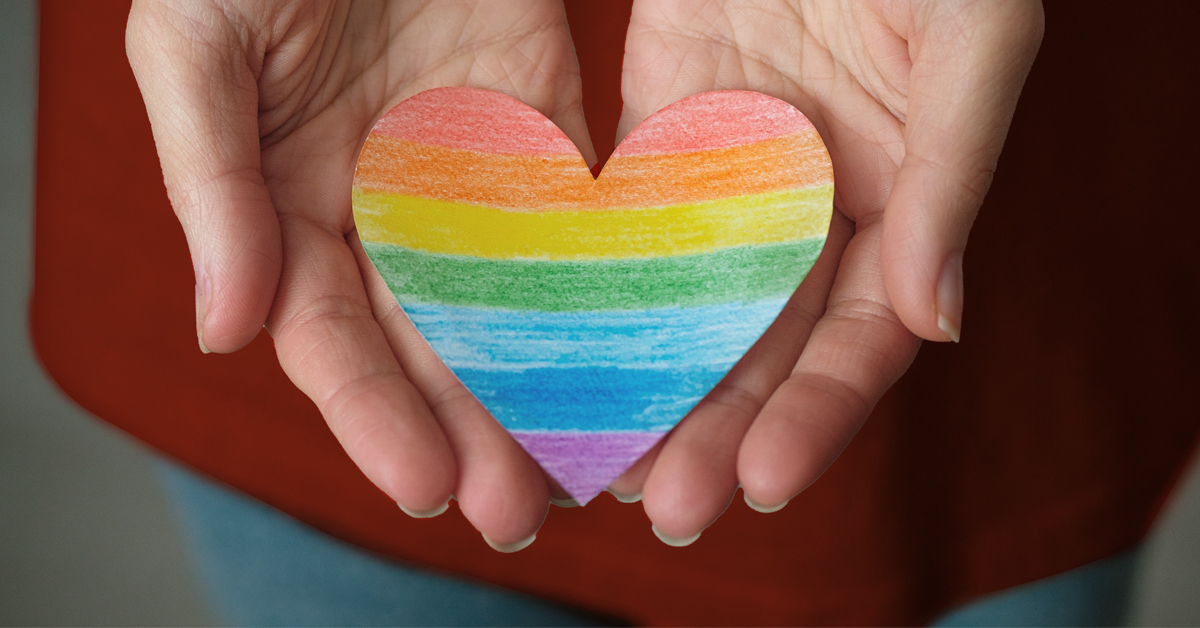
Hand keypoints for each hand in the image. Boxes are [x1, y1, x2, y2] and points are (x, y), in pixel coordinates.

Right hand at [126, 0, 596, 549]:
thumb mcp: (200, 45)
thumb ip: (209, 185)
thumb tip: (222, 334)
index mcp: (289, 207)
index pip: (332, 337)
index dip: (374, 415)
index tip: (426, 485)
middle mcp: (383, 214)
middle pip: (431, 344)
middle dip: (473, 430)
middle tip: (522, 510)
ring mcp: (468, 182)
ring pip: (512, 307)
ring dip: (547, 388)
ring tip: (590, 469)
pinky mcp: (545, 137)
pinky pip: (580, 227)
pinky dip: (608, 294)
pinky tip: (641, 358)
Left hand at [605, 0, 1043, 543]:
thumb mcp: (967, 35)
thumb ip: (953, 170)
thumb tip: (937, 323)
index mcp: (903, 196)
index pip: (861, 335)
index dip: (817, 412)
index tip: (763, 483)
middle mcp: (814, 203)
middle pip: (764, 340)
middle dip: (720, 427)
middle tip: (667, 506)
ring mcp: (731, 173)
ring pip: (686, 299)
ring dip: (649, 382)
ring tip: (600, 465)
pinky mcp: (656, 129)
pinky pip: (621, 222)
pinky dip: (593, 290)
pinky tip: (557, 355)